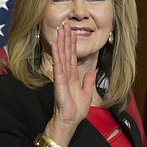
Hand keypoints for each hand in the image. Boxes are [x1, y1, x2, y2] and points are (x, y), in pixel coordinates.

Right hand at [46, 25, 95, 144]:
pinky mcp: (59, 81)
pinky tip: (56, 45)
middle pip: (66, 53)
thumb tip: (91, 72)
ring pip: (62, 56)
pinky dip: (57, 55)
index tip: (72, 33)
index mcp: (73, 77)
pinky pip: (58, 65)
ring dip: (61, 43)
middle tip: (64, 25)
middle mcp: (66, 74)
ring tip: (60, 30)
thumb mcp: (86, 94)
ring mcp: (62, 77)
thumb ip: (88, 82)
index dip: (72, 45)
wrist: (70, 121)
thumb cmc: (76, 110)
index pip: (72, 57)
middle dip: (66, 39)